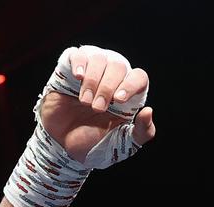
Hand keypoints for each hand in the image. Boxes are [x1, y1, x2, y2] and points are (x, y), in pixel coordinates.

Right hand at [40, 47, 156, 161]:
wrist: (65, 146)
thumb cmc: (97, 143)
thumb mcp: (123, 143)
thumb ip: (142, 132)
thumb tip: (148, 111)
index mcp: (129, 94)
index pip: (139, 77)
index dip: (130, 85)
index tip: (118, 100)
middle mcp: (112, 78)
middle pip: (118, 65)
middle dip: (107, 87)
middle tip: (97, 108)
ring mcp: (91, 72)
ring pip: (99, 57)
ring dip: (93, 80)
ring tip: (85, 102)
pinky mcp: (70, 70)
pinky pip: (77, 54)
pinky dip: (79, 62)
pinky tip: (78, 76)